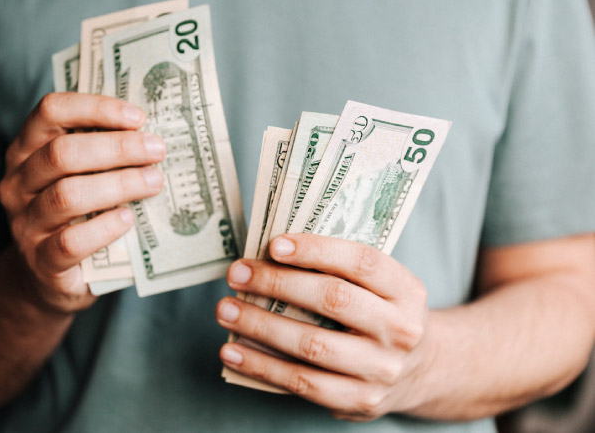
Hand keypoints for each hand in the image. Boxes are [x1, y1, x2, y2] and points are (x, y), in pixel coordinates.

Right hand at [0, 93, 165, 313]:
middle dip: (117, 148)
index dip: (96, 108)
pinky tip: (128, 219)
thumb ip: (103, 154)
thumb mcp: (81, 177)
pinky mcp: (40, 262)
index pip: (50, 111)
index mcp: (26, 151)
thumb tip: (153, 134)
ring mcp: (25, 223)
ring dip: (118, 185)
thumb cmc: (75, 216)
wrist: (48, 278)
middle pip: (62, 153)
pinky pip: (70, 242)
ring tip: (154, 182)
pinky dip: (104, 228)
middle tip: (157, 151)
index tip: (138, 117)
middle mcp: (17, 183)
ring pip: (67, 196)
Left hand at [216, 234, 428, 420]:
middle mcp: (400, 330)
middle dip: (277, 284)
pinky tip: (233, 351)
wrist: (419, 371)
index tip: (274, 245)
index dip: (316, 250)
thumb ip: (340, 270)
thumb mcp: (381, 288)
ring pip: (312, 345)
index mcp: (407, 290)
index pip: (362, 262)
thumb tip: (270, 255)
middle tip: (237, 274)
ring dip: (260, 326)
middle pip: (333, 300)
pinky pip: (302, 383)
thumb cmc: (381, 314)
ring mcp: (381, 369)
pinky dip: (261, 366)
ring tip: (225, 310)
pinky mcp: (359, 400)